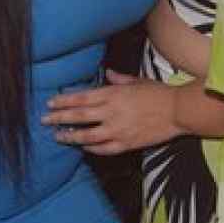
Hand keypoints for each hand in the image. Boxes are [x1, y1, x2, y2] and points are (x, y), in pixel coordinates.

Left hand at [42, 70, 183, 153]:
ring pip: (87, 136)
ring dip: (71, 136)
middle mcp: (111, 112)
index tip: (50, 103)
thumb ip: (119, 79)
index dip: (63, 101)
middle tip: (44, 120)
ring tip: (58, 137)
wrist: (179, 111)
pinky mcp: (127, 144)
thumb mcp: (137, 81)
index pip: (81, 98)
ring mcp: (118, 130)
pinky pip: (104, 149)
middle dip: (59, 118)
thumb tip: (107, 74)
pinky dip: (92, 149)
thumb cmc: (158, 93)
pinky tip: (83, 148)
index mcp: (112, 94)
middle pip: (79, 116)